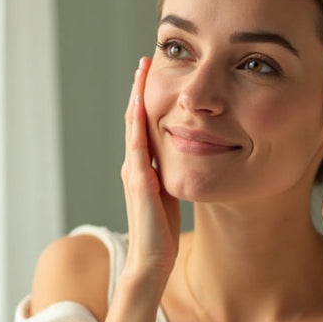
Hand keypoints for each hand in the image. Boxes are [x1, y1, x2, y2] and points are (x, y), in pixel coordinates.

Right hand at [120, 56, 180, 282]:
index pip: (144, 126)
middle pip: (135, 118)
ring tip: (142, 71)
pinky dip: (137, 122)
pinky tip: (140, 103)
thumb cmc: (162, 234)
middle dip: (140, 89)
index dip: (147, 99)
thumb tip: (188, 159)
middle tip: (145, 60)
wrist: (152, 260)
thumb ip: (172, 176)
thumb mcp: (170, 195)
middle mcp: (134, 165)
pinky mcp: (139, 181)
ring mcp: (134, 171)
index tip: (154, 74)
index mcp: (143, 168)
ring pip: (133, 125)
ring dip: (137, 96)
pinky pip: (137, 145)